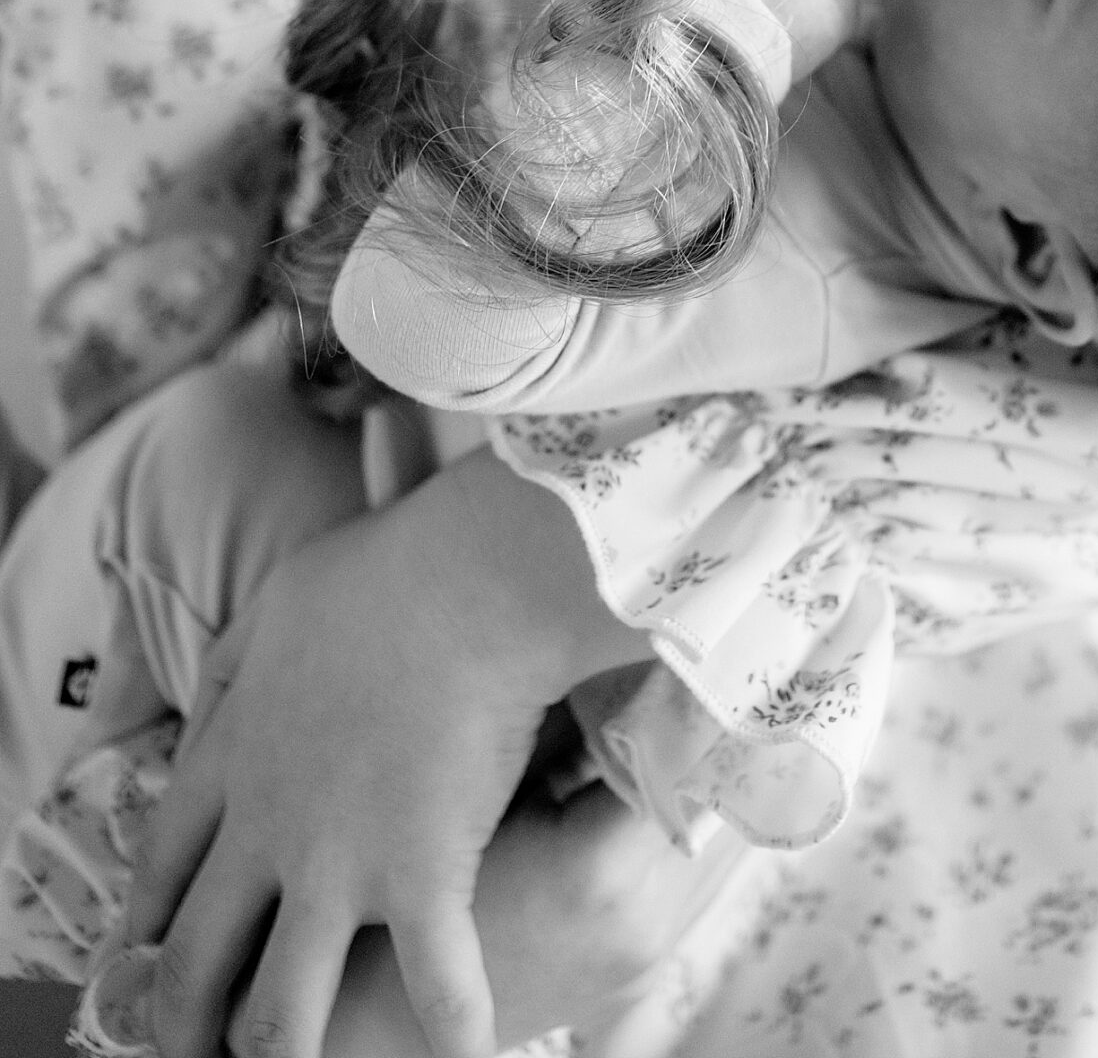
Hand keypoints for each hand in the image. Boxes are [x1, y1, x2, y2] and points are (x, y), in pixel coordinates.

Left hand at [127, 448, 650, 1057]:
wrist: (476, 576)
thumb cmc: (389, 571)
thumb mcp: (277, 603)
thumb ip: (233, 670)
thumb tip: (211, 712)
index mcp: (235, 757)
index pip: (163, 862)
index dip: (146, 921)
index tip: (137, 959)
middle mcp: (269, 829)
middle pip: (196, 959)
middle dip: (184, 1024)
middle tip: (192, 1053)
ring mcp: (341, 865)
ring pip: (281, 1011)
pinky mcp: (422, 880)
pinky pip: (436, 991)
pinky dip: (454, 1038)